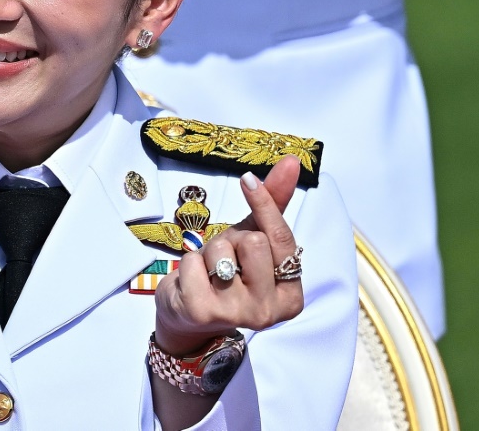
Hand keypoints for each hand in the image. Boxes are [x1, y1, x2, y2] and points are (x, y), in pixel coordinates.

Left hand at [153, 155, 304, 354]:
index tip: (248, 178)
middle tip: (225, 260)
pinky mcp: (202, 312)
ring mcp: (236, 314)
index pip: (282, 238)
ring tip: (208, 273)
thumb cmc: (226, 273)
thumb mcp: (252, 238)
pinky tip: (191, 283)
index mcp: (290, 295)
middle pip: (253, 242)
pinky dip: (187, 264)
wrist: (187, 315)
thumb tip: (292, 162)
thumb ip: (273, 204)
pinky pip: (193, 262)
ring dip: (208, 253)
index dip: (264, 204)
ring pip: (222, 250)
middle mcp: (269, 311)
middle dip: (233, 241)